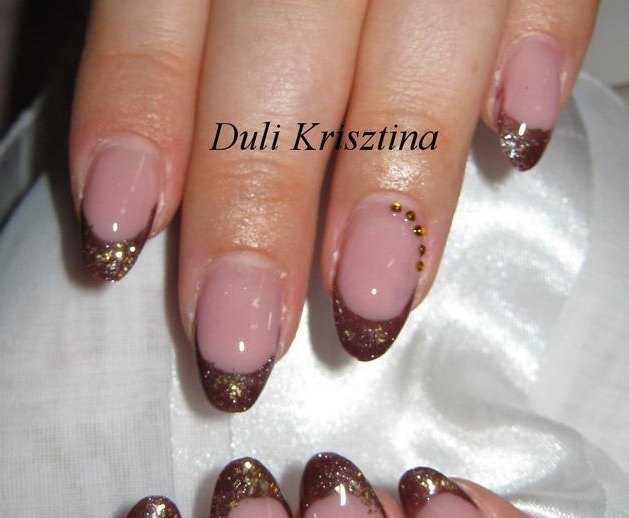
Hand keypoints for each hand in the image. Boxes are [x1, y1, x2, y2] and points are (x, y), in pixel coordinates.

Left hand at [71, 1, 598, 410]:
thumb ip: (173, 51)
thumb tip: (150, 203)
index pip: (157, 22)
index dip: (136, 126)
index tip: (118, 238)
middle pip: (278, 66)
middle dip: (258, 207)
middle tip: (244, 342)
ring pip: (419, 35)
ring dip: (397, 177)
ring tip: (377, 304)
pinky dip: (542, 46)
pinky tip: (517, 133)